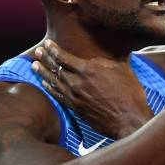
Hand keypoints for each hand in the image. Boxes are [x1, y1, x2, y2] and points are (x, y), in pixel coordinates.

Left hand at [32, 41, 151, 138]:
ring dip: (43, 73)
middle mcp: (78, 83)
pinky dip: (50, 89)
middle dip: (45, 59)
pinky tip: (45, 84)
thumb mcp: (122, 70)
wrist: (129, 120)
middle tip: (38, 52)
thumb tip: (94, 60)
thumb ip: (106, 62)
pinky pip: (58, 96)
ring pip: (54, 82)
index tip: (48, 44)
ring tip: (34, 65)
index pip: (64, 57)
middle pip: (56, 68)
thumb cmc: (130, 94)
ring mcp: (75, 97)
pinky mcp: (76, 109)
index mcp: (89, 70)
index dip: (54, 49)